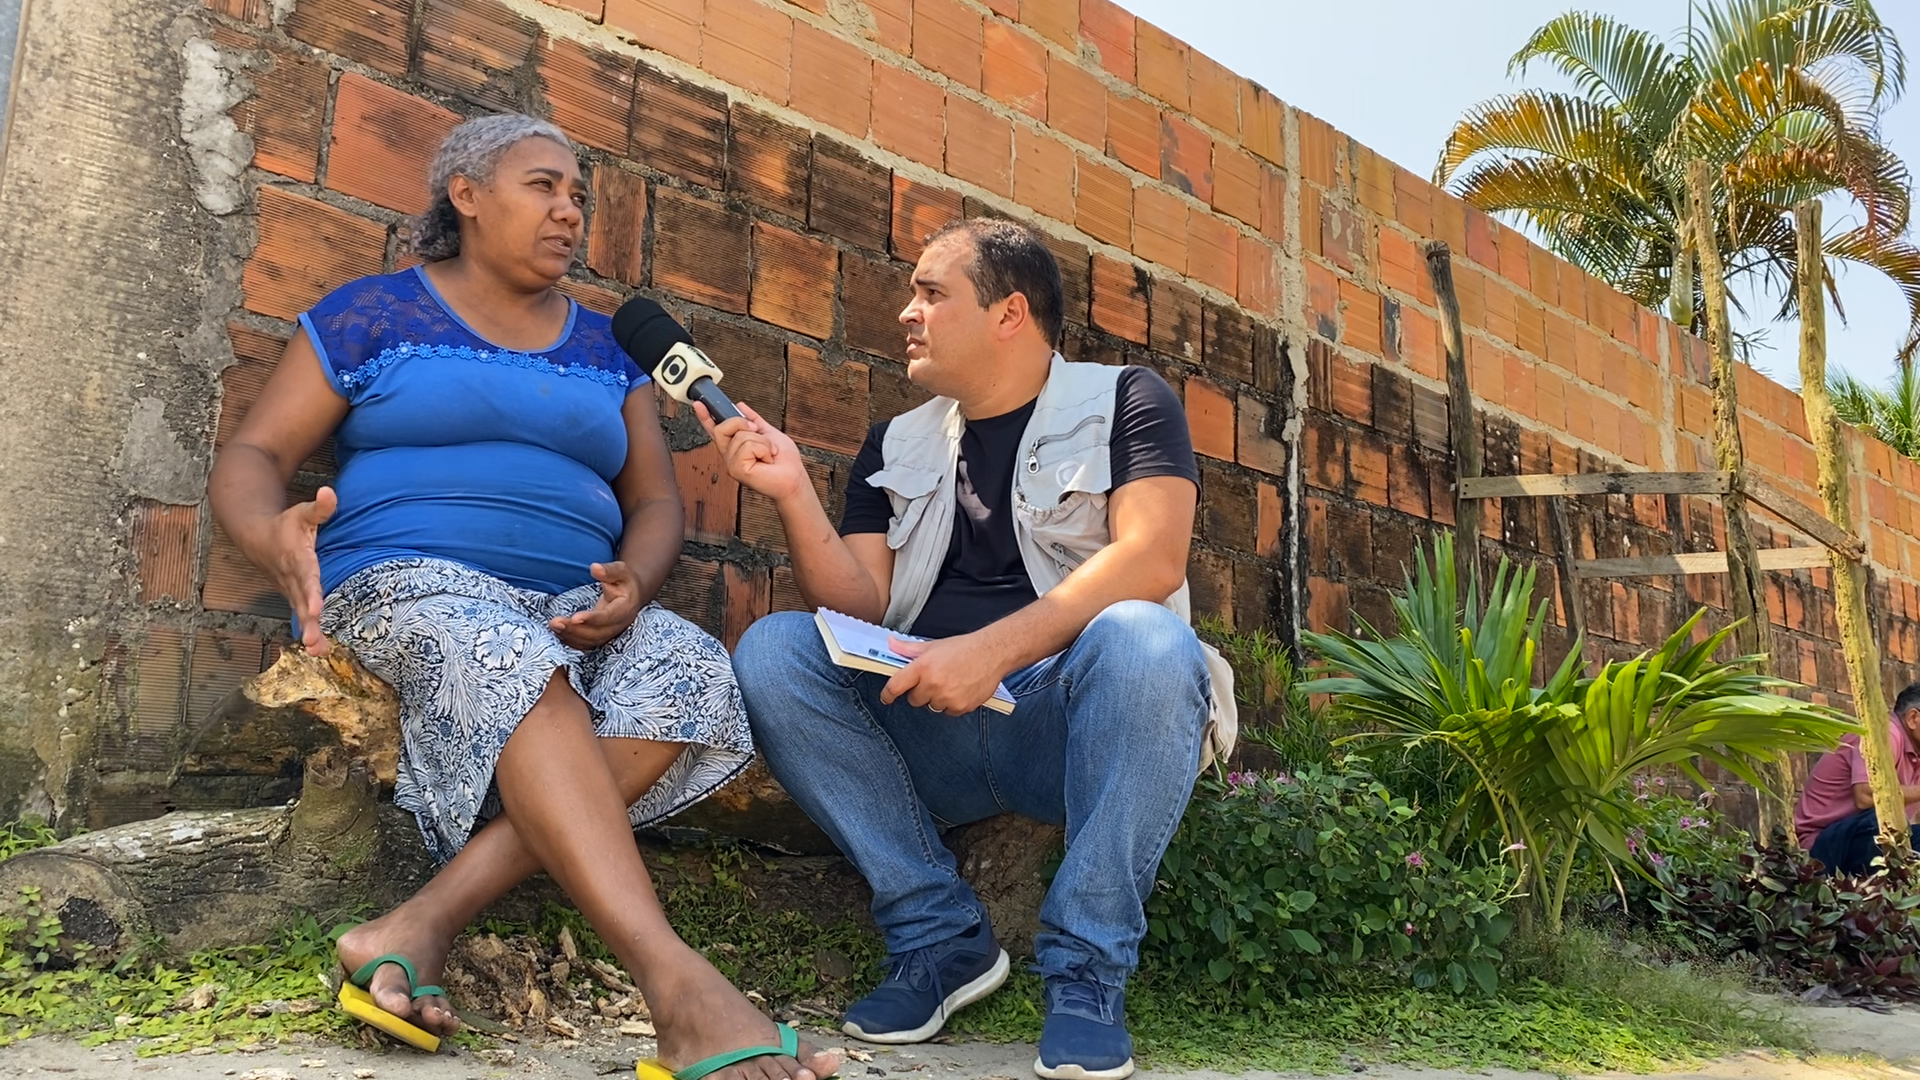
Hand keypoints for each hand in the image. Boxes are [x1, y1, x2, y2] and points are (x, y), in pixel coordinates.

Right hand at [265, 486, 336, 655]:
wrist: (256, 537)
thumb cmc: (285, 525)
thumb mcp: (302, 512)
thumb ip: (320, 507)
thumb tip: (330, 492)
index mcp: (297, 558)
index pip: (306, 577)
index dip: (311, 593)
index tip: (316, 609)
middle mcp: (292, 578)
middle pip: (301, 601)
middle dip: (308, 621)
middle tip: (313, 640)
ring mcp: (290, 589)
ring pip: (300, 613)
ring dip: (309, 632)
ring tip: (319, 650)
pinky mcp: (292, 596)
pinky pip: (302, 616)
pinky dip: (309, 632)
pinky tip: (320, 649)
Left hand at [549, 561, 643, 649]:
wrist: (632, 595)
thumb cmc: (625, 581)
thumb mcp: (621, 571)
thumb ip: (609, 571)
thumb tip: (595, 568)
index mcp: (625, 609)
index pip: (608, 617)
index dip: (592, 619)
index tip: (575, 617)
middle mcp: (618, 625)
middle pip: (596, 633)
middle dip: (575, 630)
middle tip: (555, 622)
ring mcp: (610, 633)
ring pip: (590, 641)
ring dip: (570, 636)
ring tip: (553, 625)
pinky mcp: (601, 636)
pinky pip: (586, 644)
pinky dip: (571, 641)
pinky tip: (558, 632)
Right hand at [695, 401, 809, 504]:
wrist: (795, 477)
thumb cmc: (784, 461)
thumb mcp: (768, 433)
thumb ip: (753, 420)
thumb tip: (741, 406)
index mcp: (735, 446)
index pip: (715, 430)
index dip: (705, 417)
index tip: (699, 403)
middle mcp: (730, 455)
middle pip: (722, 427)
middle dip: (742, 424)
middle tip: (758, 432)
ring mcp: (731, 464)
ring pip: (740, 436)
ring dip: (761, 441)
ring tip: (768, 453)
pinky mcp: (736, 470)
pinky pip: (747, 447)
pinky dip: (763, 449)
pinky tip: (766, 460)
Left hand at [880, 633, 1010, 715]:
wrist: (992, 653)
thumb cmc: (963, 648)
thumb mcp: (934, 645)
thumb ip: (909, 649)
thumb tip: (891, 644)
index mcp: (923, 667)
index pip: (896, 686)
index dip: (888, 694)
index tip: (886, 698)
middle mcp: (933, 683)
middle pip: (914, 700)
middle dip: (920, 692)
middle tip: (933, 680)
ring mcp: (947, 697)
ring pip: (932, 707)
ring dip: (937, 699)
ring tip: (951, 683)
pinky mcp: (960, 707)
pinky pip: (948, 712)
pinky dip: (952, 704)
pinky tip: (960, 689)